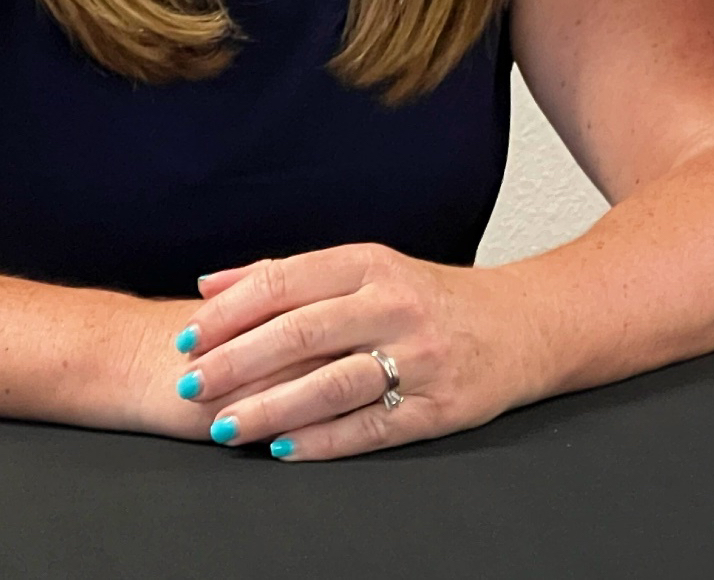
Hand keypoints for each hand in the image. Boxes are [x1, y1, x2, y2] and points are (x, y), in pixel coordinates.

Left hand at [165, 243, 536, 460]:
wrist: (525, 325)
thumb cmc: (434, 299)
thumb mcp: (369, 269)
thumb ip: (289, 275)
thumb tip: (209, 286)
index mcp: (373, 265)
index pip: (285, 281)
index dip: (229, 312)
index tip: (188, 338)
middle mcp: (396, 305)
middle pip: (302, 333)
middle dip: (235, 363)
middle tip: (190, 385)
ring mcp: (420, 356)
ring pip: (331, 385)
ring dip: (269, 409)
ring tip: (224, 427)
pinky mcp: (438, 406)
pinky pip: (369, 427)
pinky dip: (320, 442)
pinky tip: (281, 449)